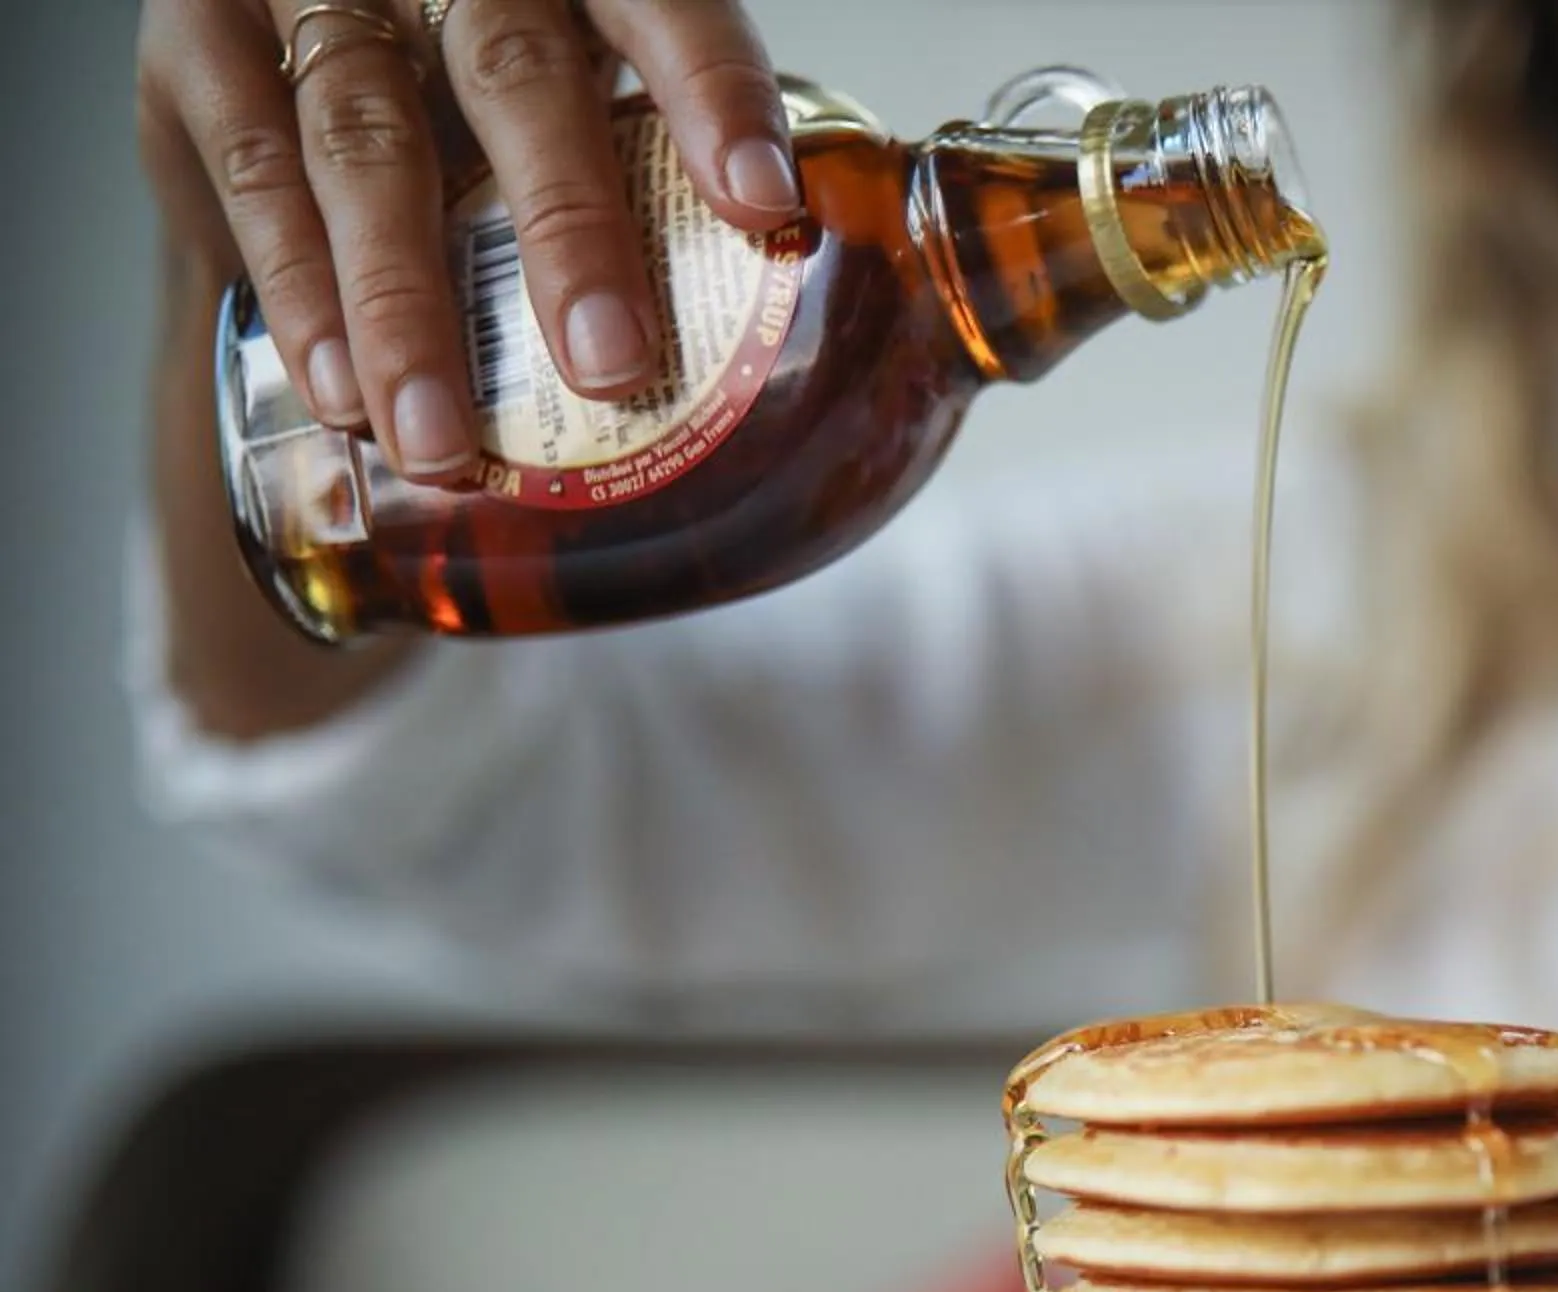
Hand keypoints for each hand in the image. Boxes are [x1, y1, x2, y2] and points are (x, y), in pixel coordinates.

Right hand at [136, 0, 799, 483]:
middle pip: (516, 74)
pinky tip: (343, 393)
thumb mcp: (578, 109)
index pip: (661, 4)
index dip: (713, 96)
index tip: (763, 202)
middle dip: (566, 227)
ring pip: (367, 137)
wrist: (286, 75)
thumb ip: (666, 175)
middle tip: (613, 364)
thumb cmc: (477, 113)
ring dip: (410, 305)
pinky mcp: (201, 44)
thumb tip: (812, 317)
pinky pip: (254, 168)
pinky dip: (301, 292)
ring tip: (448, 438)